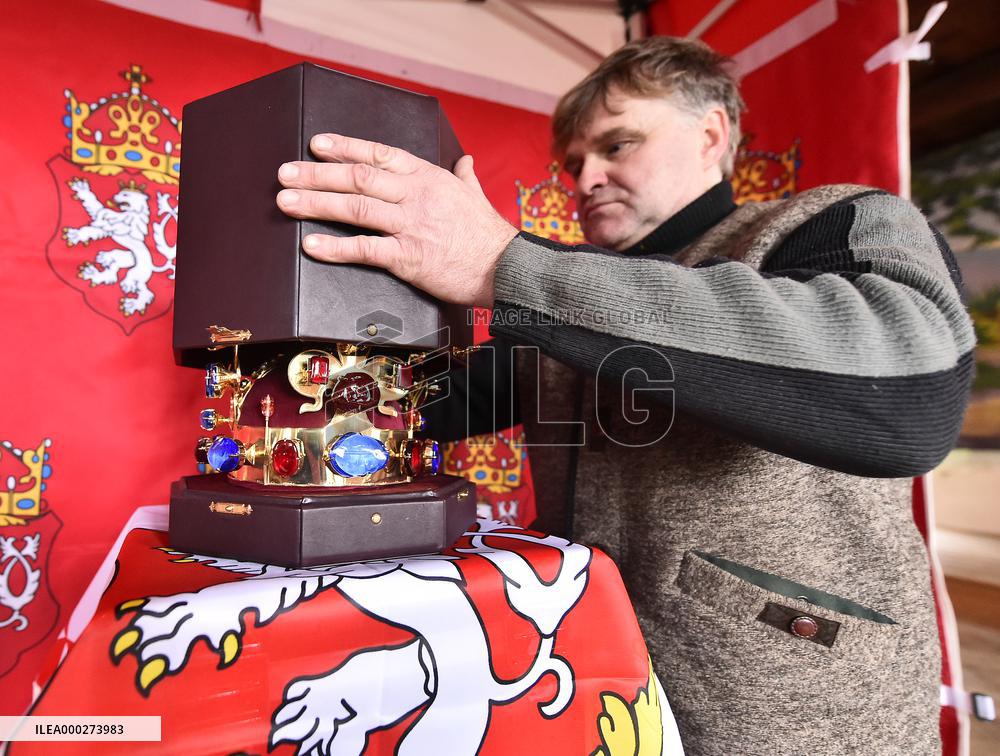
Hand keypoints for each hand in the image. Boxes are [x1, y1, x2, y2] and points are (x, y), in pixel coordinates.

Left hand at [276, 133, 518, 307]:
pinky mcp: (408, 258)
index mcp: (428, 177)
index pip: (379, 154)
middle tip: (285, 173)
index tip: (316, 144)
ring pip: (355, 208)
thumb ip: (464, 176)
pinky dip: (335, 248)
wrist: (505, 267)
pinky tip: (311, 245)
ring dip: (316, 204)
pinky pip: (365, 249)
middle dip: (317, 174)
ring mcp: (410, 226)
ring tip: (285, 202)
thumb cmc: (489, 234)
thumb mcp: (476, 195)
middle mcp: (415, 196)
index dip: (345, 147)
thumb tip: (465, 161)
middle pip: (358, 178)